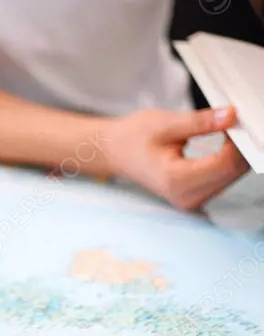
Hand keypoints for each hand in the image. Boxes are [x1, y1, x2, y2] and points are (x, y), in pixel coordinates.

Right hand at [104, 106, 249, 210]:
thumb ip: (201, 122)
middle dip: (239, 146)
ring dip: (235, 154)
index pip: (225, 163)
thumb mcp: (166, 123)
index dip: (237, 140)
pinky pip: (224, 179)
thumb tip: (231, 116)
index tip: (236, 119)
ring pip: (231, 176)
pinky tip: (222, 146)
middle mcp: (185, 197)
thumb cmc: (133, 138)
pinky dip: (229, 161)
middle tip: (232, 122)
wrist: (115, 152)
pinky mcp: (195, 197)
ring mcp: (190, 200)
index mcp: (175, 180)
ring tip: (224, 133)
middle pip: (232, 172)